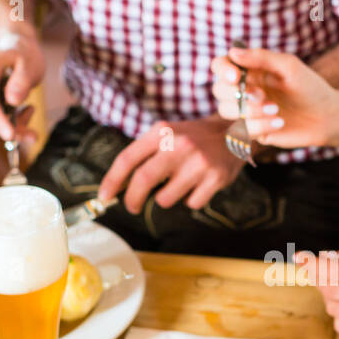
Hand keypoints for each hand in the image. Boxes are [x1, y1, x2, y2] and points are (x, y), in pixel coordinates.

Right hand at [0, 33, 43, 142]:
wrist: (17, 53)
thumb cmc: (24, 58)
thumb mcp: (30, 66)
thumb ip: (22, 81)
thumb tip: (12, 100)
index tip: (11, 135)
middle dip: (9, 127)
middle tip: (34, 135)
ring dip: (12, 126)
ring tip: (30, 111)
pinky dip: (8, 124)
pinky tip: (23, 112)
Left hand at [98, 116, 244, 212]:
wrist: (234, 132)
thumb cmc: (193, 137)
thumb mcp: (167, 133)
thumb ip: (144, 153)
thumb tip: (119, 184)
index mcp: (161, 131)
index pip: (128, 159)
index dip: (112, 180)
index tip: (105, 196)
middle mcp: (179, 144)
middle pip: (143, 180)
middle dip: (133, 199)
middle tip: (132, 207)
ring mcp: (198, 162)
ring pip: (166, 198)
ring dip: (166, 199)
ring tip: (178, 186)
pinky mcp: (215, 178)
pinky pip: (191, 203)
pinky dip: (190, 200)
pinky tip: (198, 186)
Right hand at [210, 45, 338, 148]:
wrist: (327, 117)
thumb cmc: (310, 87)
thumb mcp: (288, 66)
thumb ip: (261, 58)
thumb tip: (233, 53)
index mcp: (250, 70)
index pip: (221, 66)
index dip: (223, 70)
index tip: (236, 77)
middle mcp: (244, 89)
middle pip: (218, 90)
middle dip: (237, 94)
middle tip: (263, 96)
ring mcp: (247, 111)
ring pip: (225, 111)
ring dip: (249, 111)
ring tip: (275, 110)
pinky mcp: (253, 130)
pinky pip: (242, 130)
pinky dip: (260, 126)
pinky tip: (280, 123)